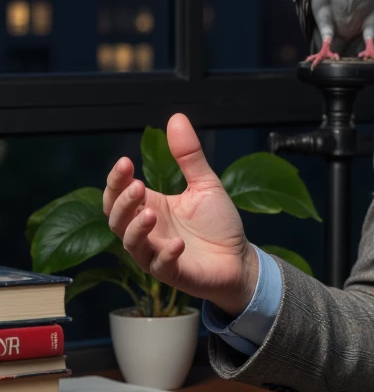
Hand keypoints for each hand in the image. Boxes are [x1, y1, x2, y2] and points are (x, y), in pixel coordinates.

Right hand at [103, 113, 258, 316]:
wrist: (240, 259)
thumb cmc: (218, 224)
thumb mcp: (205, 184)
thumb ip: (189, 156)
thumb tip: (176, 118)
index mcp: (150, 206)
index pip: (119, 193)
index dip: (116, 180)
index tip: (125, 162)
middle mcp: (147, 231)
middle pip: (115, 218)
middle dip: (121, 202)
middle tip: (137, 186)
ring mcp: (156, 253)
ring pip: (130, 244)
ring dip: (136, 228)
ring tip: (150, 213)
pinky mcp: (173, 273)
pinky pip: (160, 266)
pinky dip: (165, 255)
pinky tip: (177, 243)